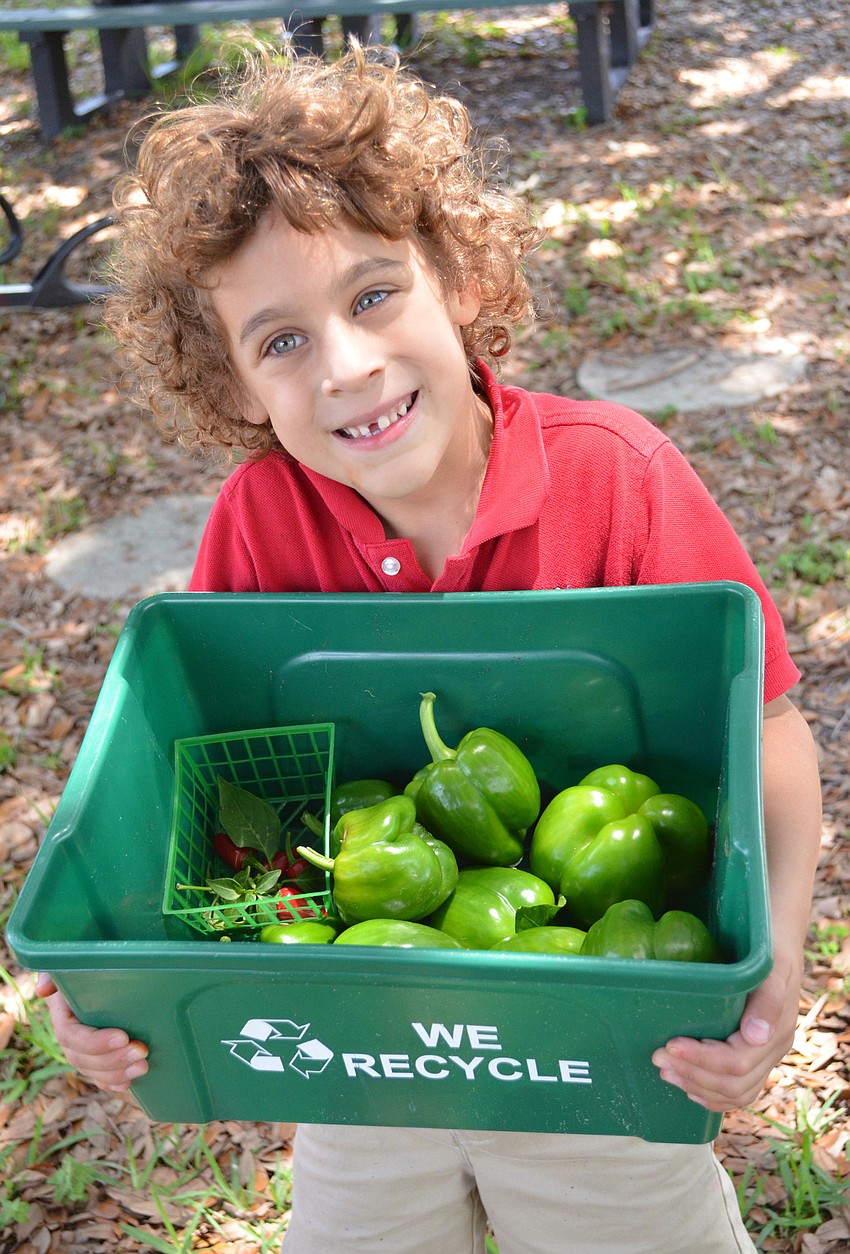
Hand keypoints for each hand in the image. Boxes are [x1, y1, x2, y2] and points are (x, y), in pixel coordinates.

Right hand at [36, 974, 148, 1092]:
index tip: (122, 1035)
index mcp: (63, 1014)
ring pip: (93, 1070)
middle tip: (141, 1051)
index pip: (70, 1036)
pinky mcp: (99, 1057)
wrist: (105, 973)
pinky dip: (113, 1082)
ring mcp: (84, 1049)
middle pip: (83, 1058)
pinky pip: (100, 1077)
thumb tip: (44, 988)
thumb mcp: (72, 963)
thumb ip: (57, 971)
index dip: (94, 1041)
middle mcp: (71, 1036)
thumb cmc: (86, 965)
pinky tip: (129, 1082)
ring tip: (143, 1066)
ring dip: (117, 1072)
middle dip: (112, 1059)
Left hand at [651, 950, 799, 1111]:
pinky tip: (688, 1085)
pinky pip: (739, 1090)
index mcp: (776, 1033)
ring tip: (665, 1071)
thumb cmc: (770, 952)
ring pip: (736, 1093)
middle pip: (733, 1084)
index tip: (670, 1045)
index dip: (701, 1060)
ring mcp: (766, 1057)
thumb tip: (755, 1037)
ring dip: (697, 1086)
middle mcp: (773, 1050)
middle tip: (658, 1058)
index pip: (737, 1063)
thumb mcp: (772, 967)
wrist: (778, 946)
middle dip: (692, 1074)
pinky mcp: (756, 1058)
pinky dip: (712, 1095)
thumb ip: (767, 1000)